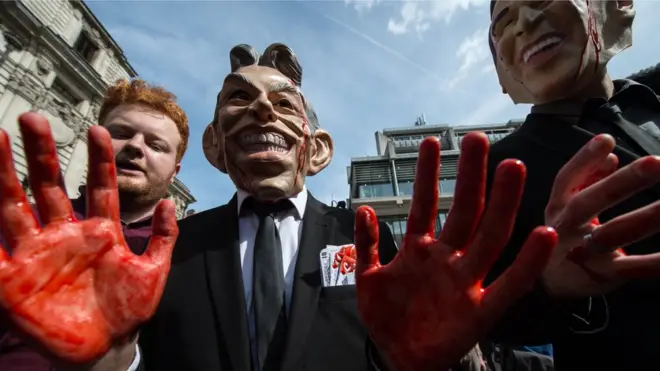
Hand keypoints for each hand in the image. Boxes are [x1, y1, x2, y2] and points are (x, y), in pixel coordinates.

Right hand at [0, 113, 177, 362]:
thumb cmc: (126, 311)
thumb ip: (164, 238)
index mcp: (99, 232)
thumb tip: (168, 200)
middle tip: (32, 118)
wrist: (104, 348)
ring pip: (13, 206)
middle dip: (41, 153)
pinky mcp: (11, 280)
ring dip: (2, 174)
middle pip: (48, 186)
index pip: (99, 187)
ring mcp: (36, 253)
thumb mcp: (153, 273)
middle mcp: (64, 235)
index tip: (99, 130)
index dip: (100, 159)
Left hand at [354, 133, 557, 370]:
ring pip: (488, 237)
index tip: (430, 143)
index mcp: (420, 250)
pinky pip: (509, 286)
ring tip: (512, 169)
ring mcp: (465, 282)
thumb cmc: (387, 317)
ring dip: (501, 204)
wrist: (399, 359)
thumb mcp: (368, 278)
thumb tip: (364, 209)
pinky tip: (545, 237)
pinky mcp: (480, 311)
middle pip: (463, 211)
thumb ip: (367, 245)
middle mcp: (447, 259)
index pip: (425, 205)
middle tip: (477, 139)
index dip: (427, 177)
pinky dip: (527, 263)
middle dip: (469, 177)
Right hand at [543, 134, 659, 296]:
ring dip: (644, 218)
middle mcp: (564, 228)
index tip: (608, 140)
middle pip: (588, 203)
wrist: (552, 285)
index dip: (584, 160)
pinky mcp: (602, 275)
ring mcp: (582, 253)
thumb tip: (611, 155)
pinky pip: (632, 267)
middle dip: (621, 182)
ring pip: (611, 234)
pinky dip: (655, 261)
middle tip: (655, 163)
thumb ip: (587, 179)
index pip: (566, 180)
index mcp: (557, 208)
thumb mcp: (566, 207)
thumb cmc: (565, 237)